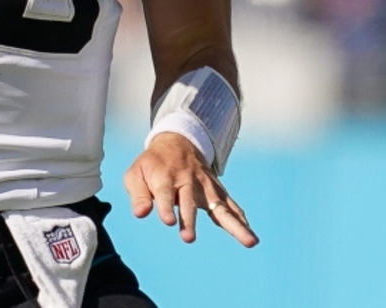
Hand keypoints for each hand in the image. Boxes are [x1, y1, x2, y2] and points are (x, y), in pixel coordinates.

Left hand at [122, 132, 256, 247]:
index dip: (166, 207)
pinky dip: (240, 219)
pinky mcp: (217, 191)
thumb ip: (138, 194)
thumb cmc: (152, 164)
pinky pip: (231, 206)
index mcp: (165, 176)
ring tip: (249, 242)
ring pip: (220, 206)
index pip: (165, 194)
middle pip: (189, 203)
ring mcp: (205, 186)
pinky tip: (250, 234)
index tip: (169, 221)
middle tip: (188, 238)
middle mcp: (187, 181)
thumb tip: (140, 214)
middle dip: (189, 220)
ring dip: (234, 225)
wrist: (177, 142)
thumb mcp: (136, 173)